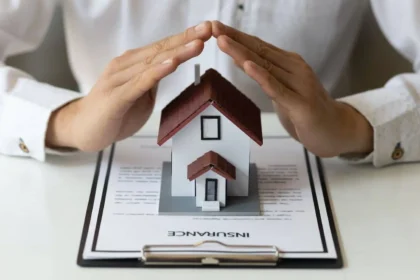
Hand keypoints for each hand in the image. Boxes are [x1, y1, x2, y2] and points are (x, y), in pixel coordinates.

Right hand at [46, 21, 211, 151]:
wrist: (83, 129)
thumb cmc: (114, 111)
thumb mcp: (140, 94)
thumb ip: (153, 80)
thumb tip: (170, 67)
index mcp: (133, 64)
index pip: (163, 48)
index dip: (185, 38)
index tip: (206, 29)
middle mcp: (126, 66)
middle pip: (160, 49)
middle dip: (186, 38)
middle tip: (208, 28)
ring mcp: (119, 80)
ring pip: (152, 63)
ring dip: (177, 52)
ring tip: (198, 44)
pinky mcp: (115, 97)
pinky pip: (140, 82)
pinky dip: (157, 72)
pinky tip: (172, 64)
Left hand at [212, 21, 372, 156]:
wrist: (336, 129)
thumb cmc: (306, 109)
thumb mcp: (282, 89)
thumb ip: (265, 74)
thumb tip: (242, 59)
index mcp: (289, 63)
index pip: (258, 46)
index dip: (237, 36)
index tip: (216, 28)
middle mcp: (294, 69)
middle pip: (259, 51)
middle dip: (234, 39)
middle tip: (213, 27)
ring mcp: (299, 85)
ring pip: (265, 66)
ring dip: (242, 53)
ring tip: (223, 41)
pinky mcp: (301, 104)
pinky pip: (277, 89)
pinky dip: (262, 77)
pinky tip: (248, 66)